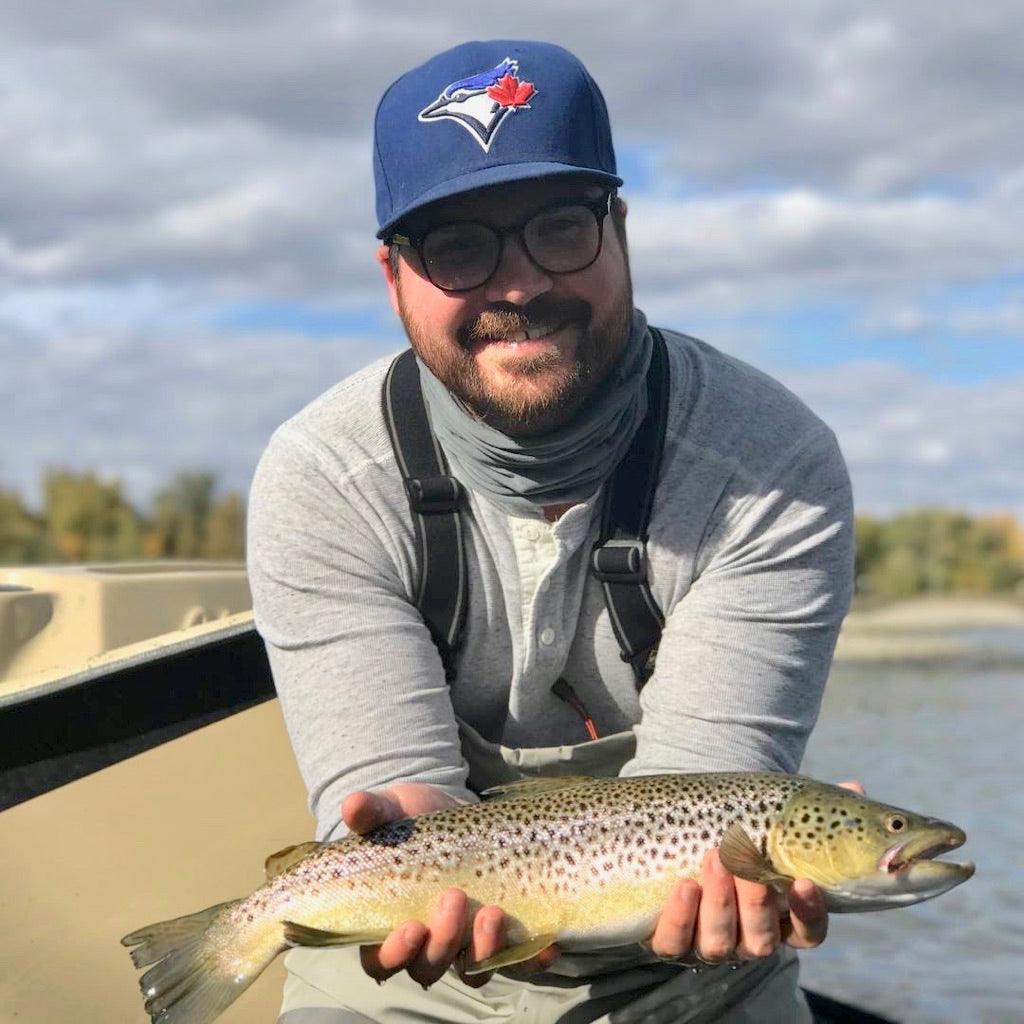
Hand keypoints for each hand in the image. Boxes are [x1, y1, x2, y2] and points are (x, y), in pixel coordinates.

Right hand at [342, 783, 559, 987]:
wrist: (453, 811)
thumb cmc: (412, 819)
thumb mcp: (392, 810)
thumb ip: (373, 812)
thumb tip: (352, 804)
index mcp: (389, 923)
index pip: (381, 962)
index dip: (394, 955)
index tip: (410, 927)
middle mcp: (427, 942)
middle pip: (430, 968)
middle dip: (442, 943)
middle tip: (453, 899)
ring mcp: (466, 942)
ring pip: (473, 969)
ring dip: (483, 950)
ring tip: (492, 913)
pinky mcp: (502, 935)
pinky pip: (519, 961)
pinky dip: (532, 959)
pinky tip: (547, 943)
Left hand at [648, 780, 865, 964]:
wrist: (673, 835)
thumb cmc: (735, 831)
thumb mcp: (770, 817)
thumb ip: (811, 809)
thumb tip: (855, 788)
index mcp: (779, 915)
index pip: (807, 932)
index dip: (809, 914)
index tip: (804, 882)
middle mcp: (746, 936)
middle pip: (761, 940)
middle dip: (755, 905)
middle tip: (747, 866)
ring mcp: (707, 940)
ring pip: (719, 942)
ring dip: (719, 902)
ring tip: (713, 857)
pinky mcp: (669, 938)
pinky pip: (673, 942)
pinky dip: (680, 918)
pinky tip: (683, 886)